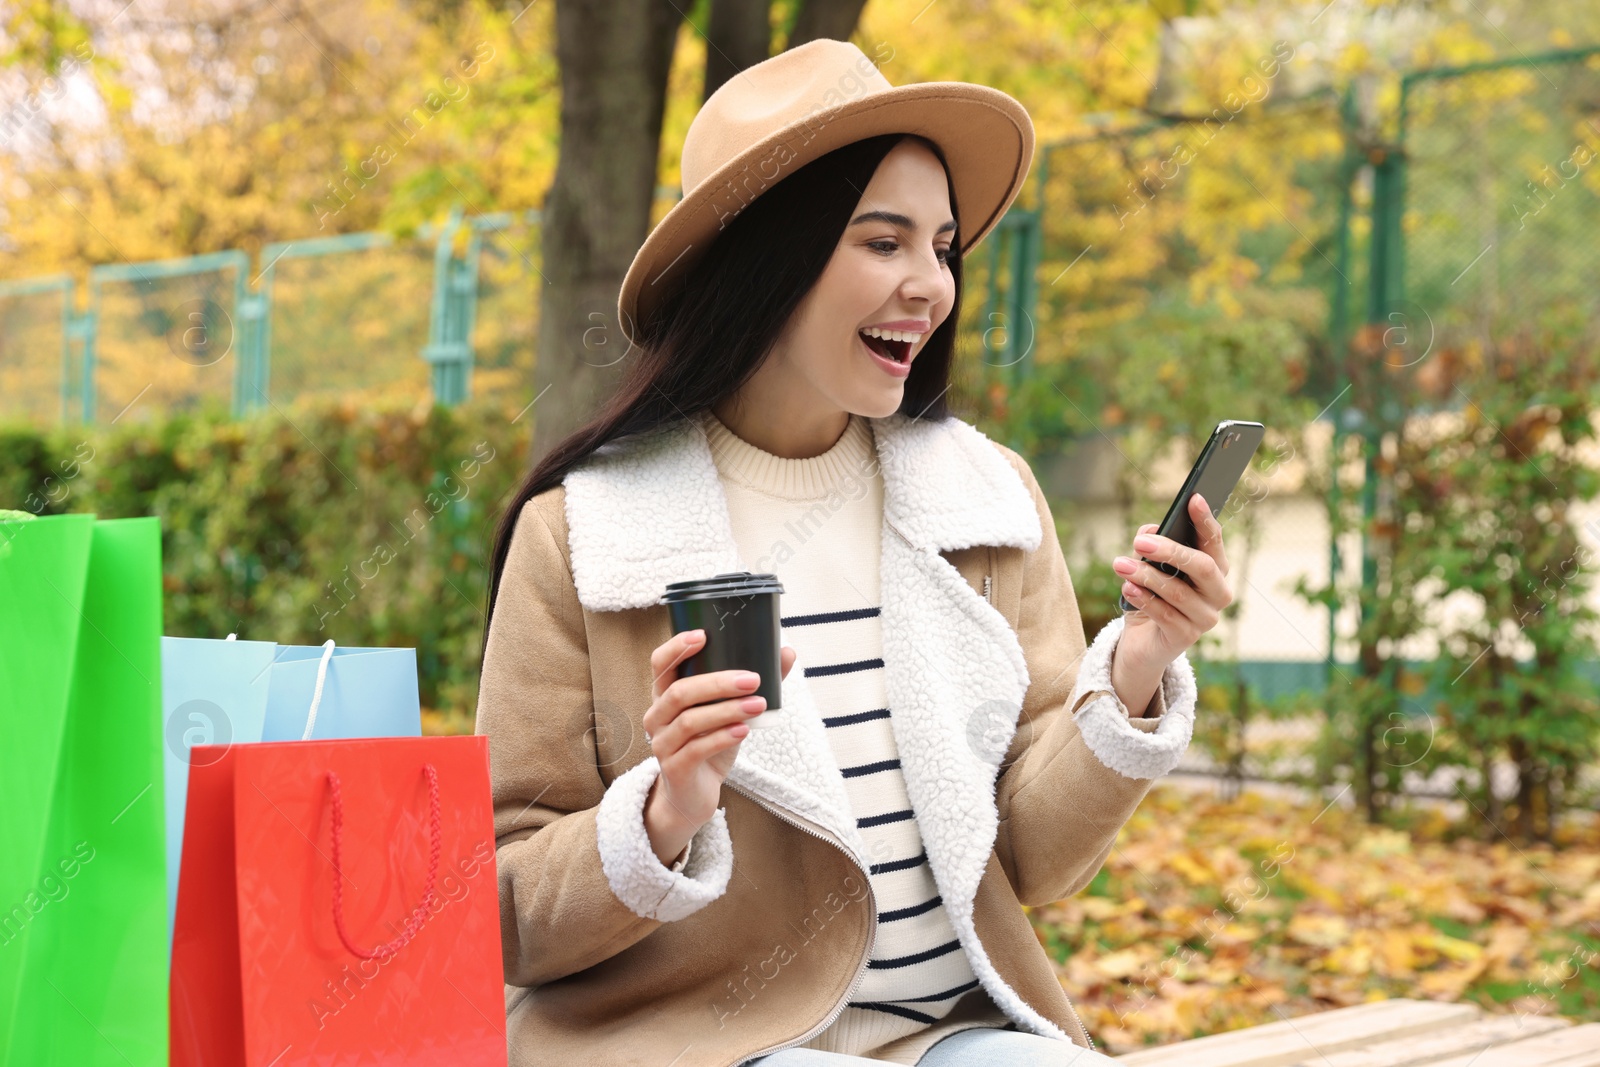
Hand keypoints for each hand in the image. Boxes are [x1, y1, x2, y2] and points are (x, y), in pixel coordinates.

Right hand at [640, 630, 796, 864]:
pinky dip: (722, 737)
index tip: (704, 635)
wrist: (694, 794)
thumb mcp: (729, 712)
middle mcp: (657, 716)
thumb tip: (786, 653)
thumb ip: (751, 685)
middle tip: (753, 679)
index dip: (677, 647)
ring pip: (690, 720)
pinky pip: (696, 749)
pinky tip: (744, 730)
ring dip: (727, 710)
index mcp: (665, 695)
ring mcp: (662, 743)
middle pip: (680, 692)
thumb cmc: (709, 744)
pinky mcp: (674, 768)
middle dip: (718, 682)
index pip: (660, 663)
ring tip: (758, 705)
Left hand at [1111, 493, 1233, 687]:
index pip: (1214, 542)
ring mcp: (1205, 618)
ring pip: (1177, 591)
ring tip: (1119, 565)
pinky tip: (1127, 588)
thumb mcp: (1148, 567)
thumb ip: (1151, 547)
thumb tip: (1148, 532)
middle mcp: (1218, 593)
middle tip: (1140, 541)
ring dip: (1145, 575)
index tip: (1194, 498)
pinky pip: (1165, 614)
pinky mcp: (1187, 637)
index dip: (1205, 520)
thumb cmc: (1151, 597)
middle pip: (1202, 566)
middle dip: (1170, 550)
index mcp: (1215, 570)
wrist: (1143, 642)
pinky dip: (1143, 599)